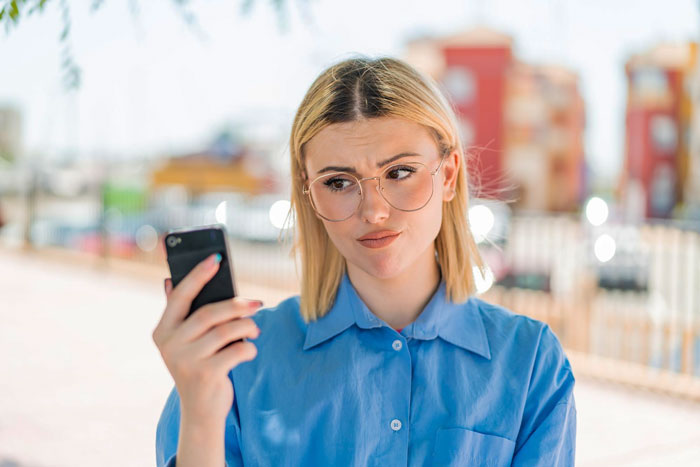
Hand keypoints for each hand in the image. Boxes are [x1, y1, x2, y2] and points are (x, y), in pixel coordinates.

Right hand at [152, 253, 262, 423]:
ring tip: (255, 330)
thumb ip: (179, 313)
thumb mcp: (184, 341)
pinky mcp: (205, 375)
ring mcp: (186, 361)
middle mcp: (169, 345)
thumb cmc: (198, 366)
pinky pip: (237, 350)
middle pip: (209, 313)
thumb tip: (167, 280)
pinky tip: (249, 350)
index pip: (181, 295)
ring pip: (226, 331)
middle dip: (237, 305)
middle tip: (257, 303)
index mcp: (162, 331)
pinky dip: (249, 347)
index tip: (216, 257)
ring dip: (247, 327)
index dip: (199, 274)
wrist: (200, 410)